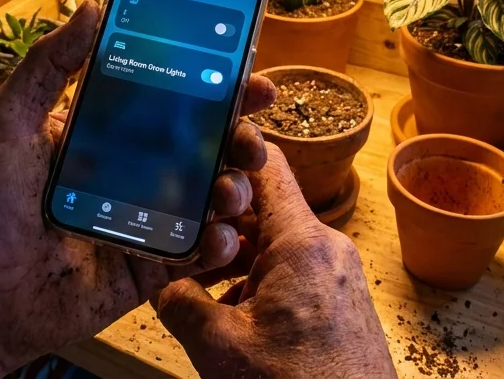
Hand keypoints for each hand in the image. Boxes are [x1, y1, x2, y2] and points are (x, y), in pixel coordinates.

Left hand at [0, 1, 276, 373]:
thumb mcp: (8, 122)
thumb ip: (50, 65)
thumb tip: (91, 6)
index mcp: (105, 131)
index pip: (170, 99)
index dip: (214, 84)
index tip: (248, 72)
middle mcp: (132, 172)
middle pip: (205, 146)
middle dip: (239, 137)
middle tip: (251, 137)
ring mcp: (144, 220)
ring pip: (209, 198)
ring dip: (234, 189)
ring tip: (230, 190)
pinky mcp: (147, 268)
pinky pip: (195, 253)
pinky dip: (217, 244)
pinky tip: (219, 235)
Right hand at [154, 144, 394, 377]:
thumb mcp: (219, 349)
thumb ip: (181, 304)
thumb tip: (160, 284)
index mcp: (302, 243)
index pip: (267, 163)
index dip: (228, 154)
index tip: (192, 160)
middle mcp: (328, 249)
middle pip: (266, 209)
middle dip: (220, 224)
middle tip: (179, 240)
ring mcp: (339, 277)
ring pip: (278, 246)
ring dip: (237, 260)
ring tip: (199, 288)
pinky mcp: (342, 304)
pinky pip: (295, 275)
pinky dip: (261, 285)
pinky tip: (232, 318)